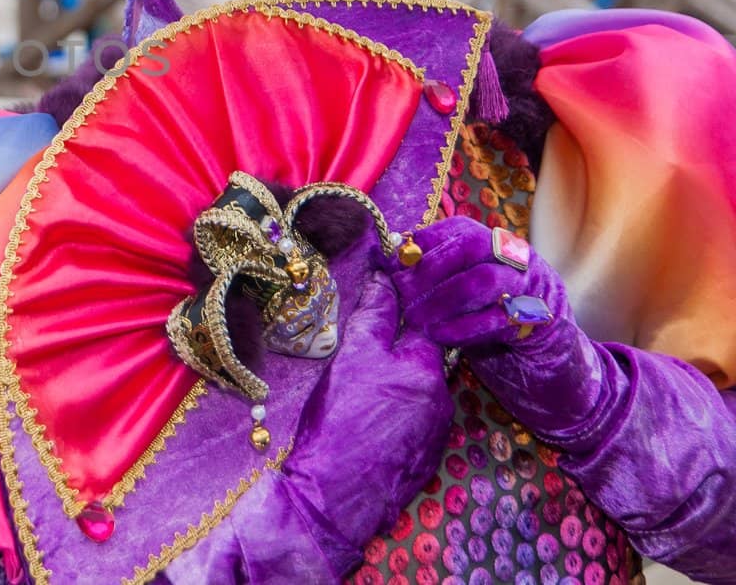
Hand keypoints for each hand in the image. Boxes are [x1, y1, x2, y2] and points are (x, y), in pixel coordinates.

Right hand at [277, 275, 453, 564]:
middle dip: (398, 347)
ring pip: (418, 389)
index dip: (405, 304)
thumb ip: (373, 315)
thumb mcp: (351, 357)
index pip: (426, 320)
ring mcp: (435, 431)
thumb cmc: (338, 420)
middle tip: (365, 344)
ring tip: (362, 387)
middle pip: (423, 357)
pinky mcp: (424, 457)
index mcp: (426, 368)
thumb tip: (384, 278)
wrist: (333, 495)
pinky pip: (415, 421)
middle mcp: (441, 398)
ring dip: (397, 381)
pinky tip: (369, 417)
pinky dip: (397, 413)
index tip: (387, 292)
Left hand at [392, 215, 608, 444]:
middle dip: (431, 268)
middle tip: (402, 292)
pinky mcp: (538, 320)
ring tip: (417, 318)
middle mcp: (517, 258)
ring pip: (484, 280)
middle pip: (471, 247)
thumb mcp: (466, 288)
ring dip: (443, 300)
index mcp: (497, 244)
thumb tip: (392, 262)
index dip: (425, 242)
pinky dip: (463, 328)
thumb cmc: (494, 314)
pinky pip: (497, 320)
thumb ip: (439, 273)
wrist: (547, 349)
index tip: (396, 260)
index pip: (460, 229)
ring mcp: (531, 286)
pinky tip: (440, 336)